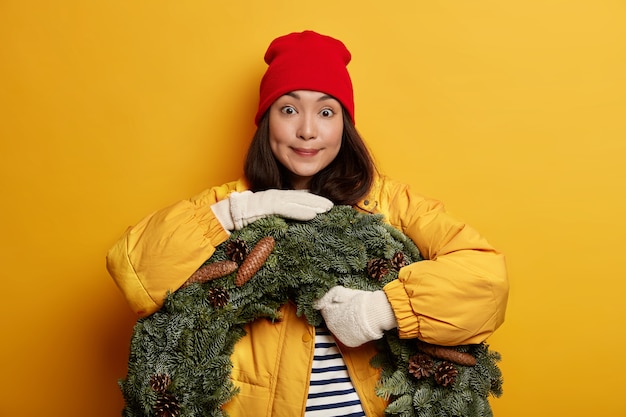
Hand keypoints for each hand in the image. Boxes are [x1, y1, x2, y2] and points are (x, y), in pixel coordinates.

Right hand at [211, 190, 332, 230]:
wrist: (224, 216)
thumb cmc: (242, 222)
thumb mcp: (264, 221)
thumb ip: (276, 222)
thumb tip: (289, 232)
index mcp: (274, 200)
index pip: (297, 200)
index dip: (312, 202)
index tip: (326, 207)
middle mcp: (274, 197)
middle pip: (301, 198)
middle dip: (318, 202)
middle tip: (333, 206)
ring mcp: (270, 200)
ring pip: (297, 201)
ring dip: (314, 204)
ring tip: (328, 209)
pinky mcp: (265, 206)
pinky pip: (286, 208)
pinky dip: (300, 210)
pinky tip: (312, 214)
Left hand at [313, 286, 396, 346]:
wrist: (374, 314)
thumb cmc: (358, 300)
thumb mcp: (339, 291)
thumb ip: (327, 296)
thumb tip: (317, 302)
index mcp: (328, 315)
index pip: (326, 309)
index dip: (334, 304)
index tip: (342, 301)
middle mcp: (331, 328)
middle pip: (332, 319)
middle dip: (338, 314)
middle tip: (350, 308)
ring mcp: (340, 336)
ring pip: (340, 328)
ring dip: (344, 323)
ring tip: (355, 316)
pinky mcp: (349, 343)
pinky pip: (348, 335)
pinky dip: (351, 331)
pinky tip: (358, 325)